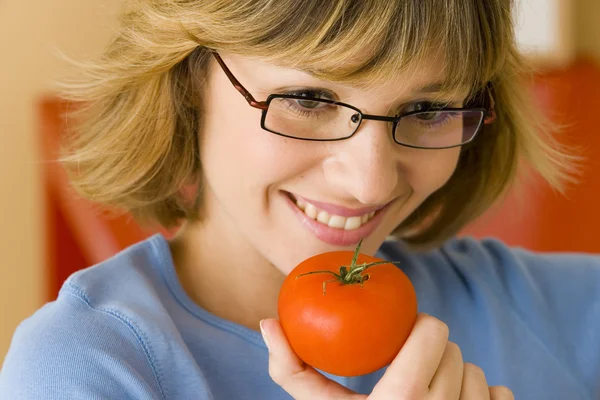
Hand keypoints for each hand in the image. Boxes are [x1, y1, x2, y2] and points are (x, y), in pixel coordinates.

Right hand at [260, 313, 513, 398]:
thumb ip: (291, 369)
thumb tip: (266, 321)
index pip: (433, 334)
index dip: (422, 325)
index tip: (406, 332)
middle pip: (454, 351)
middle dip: (433, 350)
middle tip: (412, 362)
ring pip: (477, 373)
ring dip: (455, 373)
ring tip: (429, 390)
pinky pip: (502, 396)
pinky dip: (483, 395)